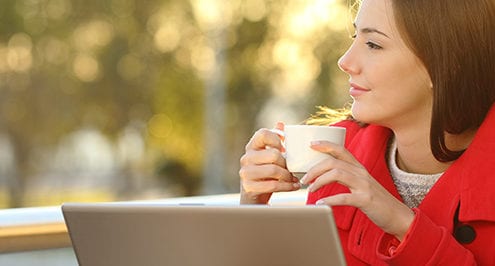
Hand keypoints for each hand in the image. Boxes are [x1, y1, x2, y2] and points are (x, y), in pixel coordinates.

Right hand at [239, 122, 300, 203]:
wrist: (254, 197)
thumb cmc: (265, 174)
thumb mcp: (269, 156)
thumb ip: (275, 140)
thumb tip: (281, 123)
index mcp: (252, 146)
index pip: (263, 133)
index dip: (277, 139)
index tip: (284, 148)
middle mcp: (246, 158)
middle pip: (273, 154)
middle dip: (286, 163)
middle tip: (292, 169)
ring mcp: (245, 172)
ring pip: (273, 170)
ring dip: (287, 176)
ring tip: (293, 179)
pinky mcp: (248, 187)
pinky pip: (272, 185)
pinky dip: (286, 187)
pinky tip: (293, 186)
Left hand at [300, 140, 414, 240]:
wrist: (398, 216)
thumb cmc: (376, 201)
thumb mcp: (362, 184)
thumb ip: (347, 177)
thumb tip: (325, 175)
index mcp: (359, 168)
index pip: (341, 150)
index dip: (326, 145)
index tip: (311, 144)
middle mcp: (361, 173)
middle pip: (333, 162)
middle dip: (314, 169)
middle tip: (303, 179)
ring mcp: (364, 185)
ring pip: (336, 174)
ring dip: (319, 181)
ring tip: (310, 190)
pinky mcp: (365, 200)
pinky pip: (344, 197)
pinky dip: (329, 200)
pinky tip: (320, 203)